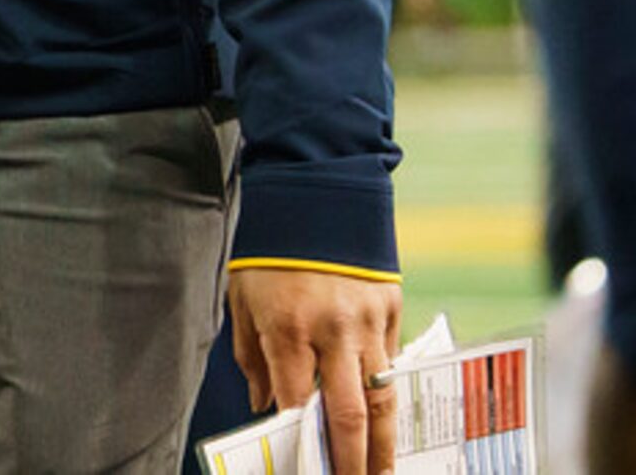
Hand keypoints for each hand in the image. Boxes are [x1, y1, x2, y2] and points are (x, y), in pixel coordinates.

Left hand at [230, 267, 400, 474]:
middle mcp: (333, 331)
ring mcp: (368, 322)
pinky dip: (390, 395)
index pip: (297, 405)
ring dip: (385, 444)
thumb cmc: (268, 250)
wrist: (313, 189)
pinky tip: (389, 424)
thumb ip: (252, 357)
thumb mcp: (243, 298)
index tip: (305, 472)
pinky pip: (392, 363)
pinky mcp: (391, 308)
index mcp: (288, 328)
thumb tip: (264, 407)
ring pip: (383, 398)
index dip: (302, 448)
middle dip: (354, 462)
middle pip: (350, 415)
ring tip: (384, 474)